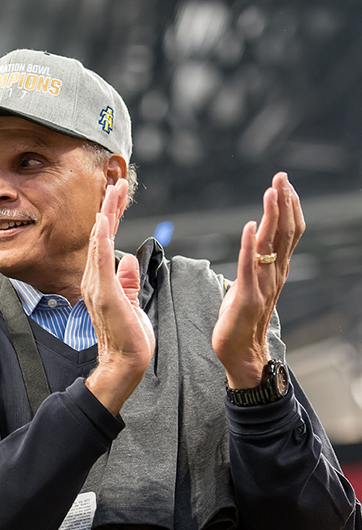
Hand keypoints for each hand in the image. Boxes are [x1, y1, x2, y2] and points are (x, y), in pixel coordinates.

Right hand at [82, 179, 155, 414]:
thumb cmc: (129, 338)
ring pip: (99, 242)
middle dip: (109, 207)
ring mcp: (96, 286)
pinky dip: (101, 239)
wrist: (124, 364)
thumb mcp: (132, 302)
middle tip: (117, 181)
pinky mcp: (103, 294)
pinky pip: (100, 261)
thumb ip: (128, 281)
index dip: (113, 217)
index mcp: (101, 281)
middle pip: (100, 236)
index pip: (107, 242)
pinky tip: (102, 220)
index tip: (118, 195)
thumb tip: (129, 261)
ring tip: (113, 191)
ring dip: (106, 215)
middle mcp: (94, 280)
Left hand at [212, 172, 304, 387]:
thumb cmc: (241, 318)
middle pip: (285, 232)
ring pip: (272, 244)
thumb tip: (252, 242)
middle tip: (281, 177)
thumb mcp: (249, 283)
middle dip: (283, 202)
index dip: (287, 206)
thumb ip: (254, 263)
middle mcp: (275, 274)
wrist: (240, 352)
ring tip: (271, 191)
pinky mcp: (248, 296)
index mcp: (276, 269)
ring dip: (272, 216)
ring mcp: (263, 285)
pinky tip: (251, 226)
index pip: (288, 232)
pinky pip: (250, 266)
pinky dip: (250, 245)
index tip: (283, 183)